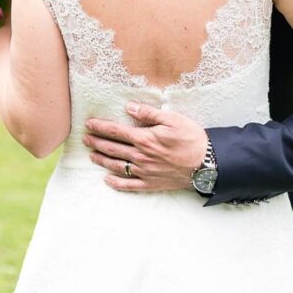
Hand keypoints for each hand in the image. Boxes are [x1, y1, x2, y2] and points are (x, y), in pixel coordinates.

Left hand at [84, 101, 207, 191]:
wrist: (207, 164)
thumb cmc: (191, 139)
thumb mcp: (172, 119)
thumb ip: (149, 113)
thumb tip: (129, 106)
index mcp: (144, 138)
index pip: (116, 131)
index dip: (100, 127)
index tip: (89, 124)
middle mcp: (140, 156)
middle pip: (112, 149)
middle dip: (96, 143)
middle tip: (85, 138)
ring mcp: (144, 172)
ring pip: (117, 166)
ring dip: (102, 160)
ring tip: (92, 156)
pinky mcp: (151, 184)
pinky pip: (129, 185)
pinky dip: (116, 183)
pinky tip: (107, 180)